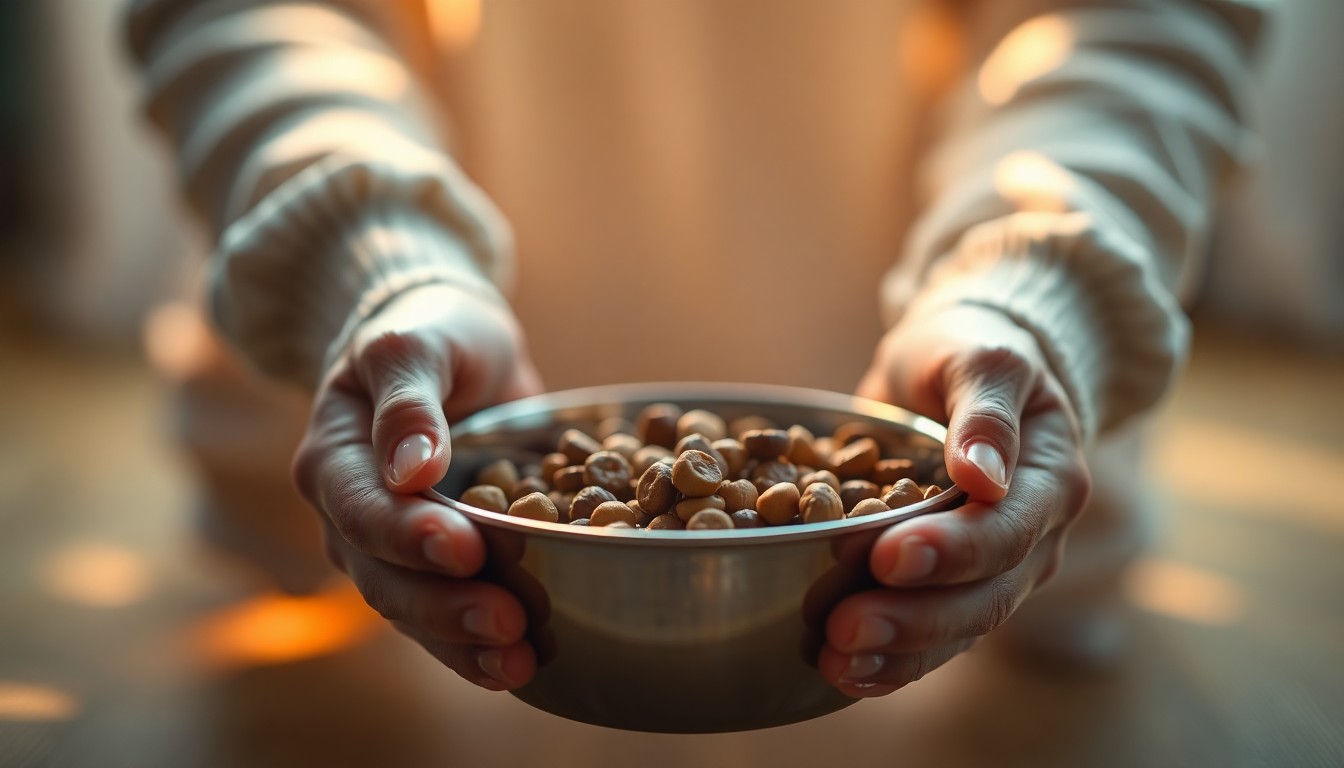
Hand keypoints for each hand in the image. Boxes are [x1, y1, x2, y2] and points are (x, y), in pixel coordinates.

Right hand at [293, 283, 543, 689]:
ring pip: (414, 612)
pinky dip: (478, 646)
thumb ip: (408, 400)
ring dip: (464, 644)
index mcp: (332, 459)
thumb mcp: (417, 343)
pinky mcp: (436, 565)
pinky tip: (521, 667)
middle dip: (445, 607)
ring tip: (519, 662)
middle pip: (385, 578)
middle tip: (508, 624)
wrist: (450, 345)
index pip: (362, 510)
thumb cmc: (430, 332)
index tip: (465, 549)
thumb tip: (411, 469)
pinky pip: (447, 615)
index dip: (410, 536)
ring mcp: (391, 549)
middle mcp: (350, 516)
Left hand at [820, 304, 1090, 695]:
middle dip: (913, 618)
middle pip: (984, 597)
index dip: (950, 551)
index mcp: (1052, 479)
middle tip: (844, 628)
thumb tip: (982, 475)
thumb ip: (984, 410)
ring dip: (896, 653)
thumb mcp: (979, 356)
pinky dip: (890, 661)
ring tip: (834, 661)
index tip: (888, 558)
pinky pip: (931, 637)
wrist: (960, 369)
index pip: (1007, 530)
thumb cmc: (968, 351)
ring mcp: (996, 570)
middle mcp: (1034, 536)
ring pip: (957, 630)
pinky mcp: (952, 585)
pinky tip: (842, 675)